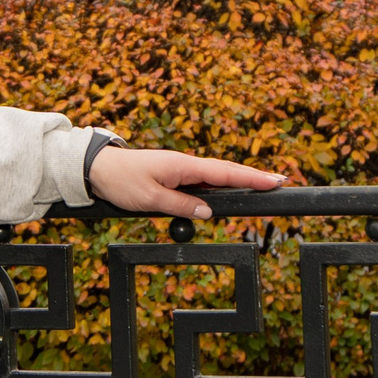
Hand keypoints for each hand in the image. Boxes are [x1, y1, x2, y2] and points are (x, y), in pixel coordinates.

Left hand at [88, 145, 287, 219]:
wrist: (97, 168)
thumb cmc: (121, 180)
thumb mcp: (150, 199)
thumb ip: (181, 206)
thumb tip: (208, 213)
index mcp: (184, 166)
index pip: (225, 173)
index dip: (251, 178)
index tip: (274, 180)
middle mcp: (186, 165)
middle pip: (226, 172)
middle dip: (253, 177)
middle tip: (279, 182)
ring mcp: (180, 170)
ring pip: (215, 177)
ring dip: (238, 180)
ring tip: (262, 186)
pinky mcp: (173, 176)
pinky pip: (202, 182)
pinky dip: (219, 186)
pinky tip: (227, 193)